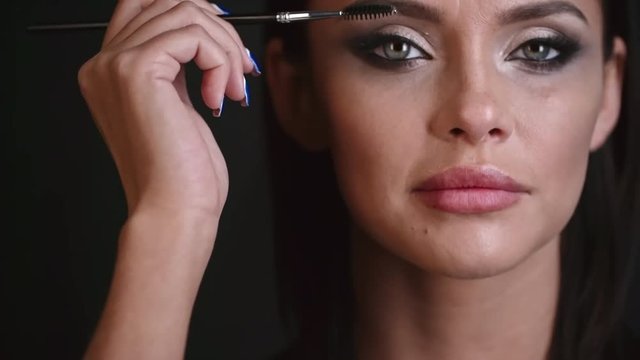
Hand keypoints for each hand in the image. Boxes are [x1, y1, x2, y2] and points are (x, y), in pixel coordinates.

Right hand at [78, 0, 257, 222]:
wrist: (174, 209)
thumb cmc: (181, 173)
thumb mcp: (178, 106)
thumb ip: (178, 67)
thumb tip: (206, 32)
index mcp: (110, 71)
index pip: (145, 5)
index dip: (193, 12)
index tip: (225, 41)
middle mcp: (104, 63)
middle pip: (169, 2)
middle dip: (218, 30)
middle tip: (240, 67)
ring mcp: (116, 64)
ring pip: (186, 15)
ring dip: (226, 49)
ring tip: (233, 87)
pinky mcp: (137, 70)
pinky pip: (194, 36)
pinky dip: (220, 61)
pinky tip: (219, 96)